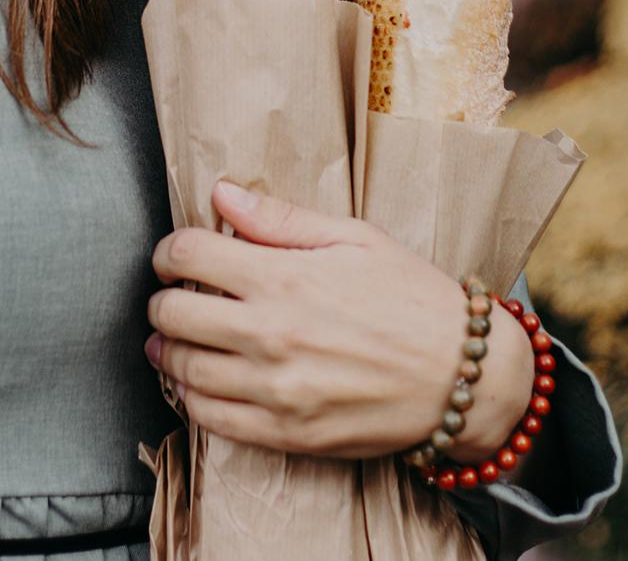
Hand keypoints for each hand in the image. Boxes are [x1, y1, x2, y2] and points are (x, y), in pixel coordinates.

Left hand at [145, 178, 532, 462]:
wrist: (464, 376)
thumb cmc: (413, 298)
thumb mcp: (355, 239)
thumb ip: (280, 218)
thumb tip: (221, 194)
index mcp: (285, 278)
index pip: (187, 255)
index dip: (170, 250)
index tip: (174, 255)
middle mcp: (270, 334)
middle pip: (172, 314)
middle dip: (162, 300)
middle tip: (173, 296)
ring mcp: (275, 390)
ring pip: (182, 369)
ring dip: (167, 349)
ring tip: (174, 339)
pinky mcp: (285, 434)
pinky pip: (209, 419)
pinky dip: (190, 398)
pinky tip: (197, 381)